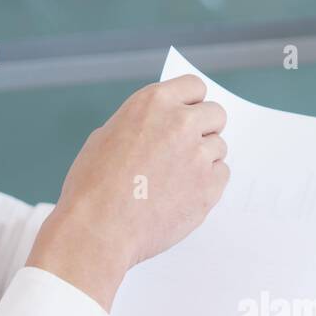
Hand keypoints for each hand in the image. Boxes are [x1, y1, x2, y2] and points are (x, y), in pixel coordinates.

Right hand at [27, 74, 228, 310]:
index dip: (192, 103)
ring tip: (176, 178)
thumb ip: (143, 125)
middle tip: (186, 148)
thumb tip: (161, 126)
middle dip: (204, 128)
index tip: (188, 115)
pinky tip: (183, 193)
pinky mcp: (209, 188)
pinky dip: (208, 183)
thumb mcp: (108, 136)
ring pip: (219, 147)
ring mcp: (198, 156)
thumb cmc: (93, 186)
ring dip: (204, 159)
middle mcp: (182, 123)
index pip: (194, 87)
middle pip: (216, 114)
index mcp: (154, 103)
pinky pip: (222, 176)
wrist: (99, 228)